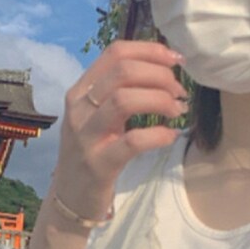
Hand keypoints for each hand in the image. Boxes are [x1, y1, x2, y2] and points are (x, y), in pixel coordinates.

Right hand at [53, 39, 186, 221]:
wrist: (70, 198)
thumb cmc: (92, 153)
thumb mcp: (97, 116)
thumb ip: (119, 92)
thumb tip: (162, 69)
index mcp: (81, 91)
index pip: (115, 52)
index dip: (151, 50)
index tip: (176, 61)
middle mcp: (80, 108)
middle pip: (122, 71)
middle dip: (159, 75)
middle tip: (179, 92)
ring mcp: (86, 136)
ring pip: (124, 99)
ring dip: (159, 100)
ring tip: (177, 110)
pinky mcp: (99, 164)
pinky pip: (133, 141)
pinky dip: (158, 135)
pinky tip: (170, 135)